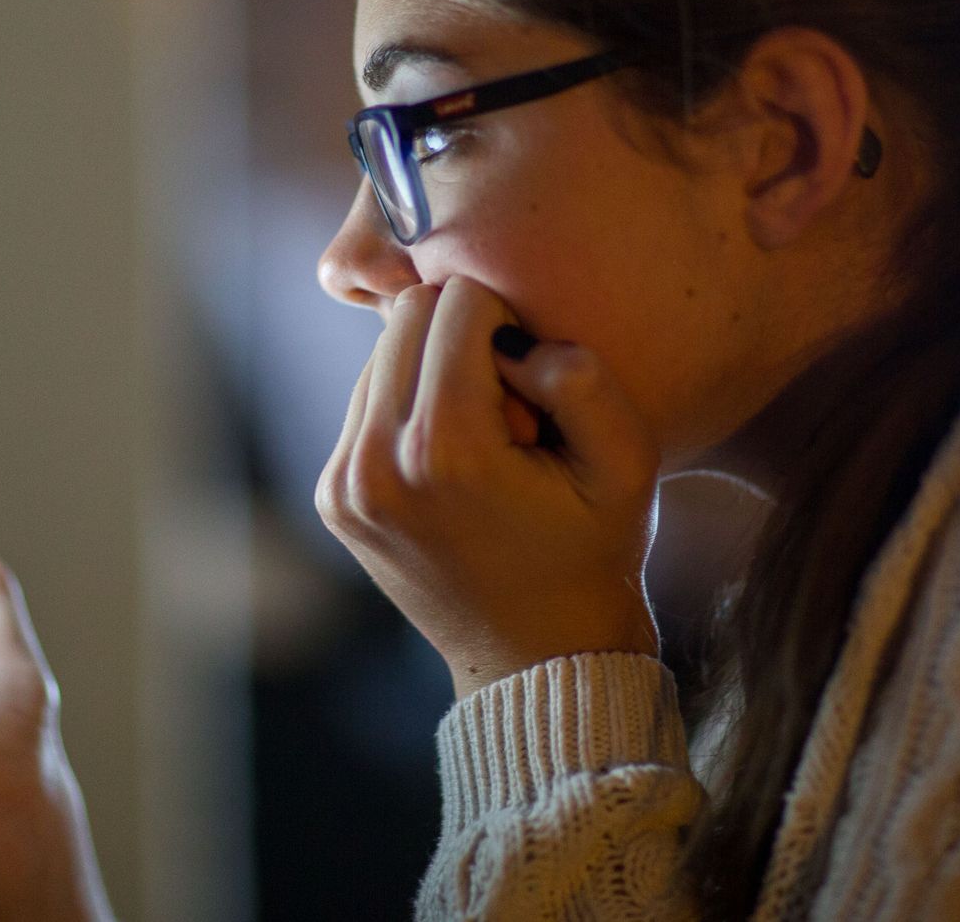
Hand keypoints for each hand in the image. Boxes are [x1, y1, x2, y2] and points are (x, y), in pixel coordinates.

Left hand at [314, 276, 662, 698]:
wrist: (539, 658)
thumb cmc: (592, 553)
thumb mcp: (626, 462)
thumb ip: (579, 376)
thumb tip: (511, 338)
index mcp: (444, 450)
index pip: (458, 302)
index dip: (510, 325)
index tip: (533, 389)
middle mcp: (375, 463)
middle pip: (407, 314)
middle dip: (463, 336)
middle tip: (509, 406)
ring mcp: (344, 483)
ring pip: (381, 352)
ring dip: (432, 370)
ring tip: (483, 440)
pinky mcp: (333, 497)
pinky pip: (365, 402)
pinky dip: (408, 408)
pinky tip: (452, 461)